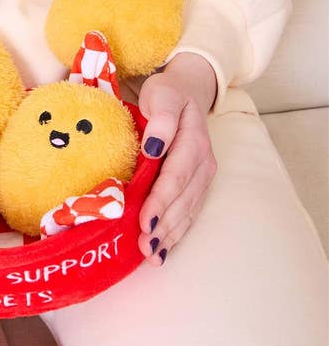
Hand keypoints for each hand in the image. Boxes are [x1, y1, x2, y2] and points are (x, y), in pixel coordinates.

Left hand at [137, 52, 217, 265]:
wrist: (187, 91)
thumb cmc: (167, 93)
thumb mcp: (162, 95)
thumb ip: (161, 118)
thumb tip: (154, 148)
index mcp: (193, 142)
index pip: (175, 177)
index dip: (160, 202)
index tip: (145, 221)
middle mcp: (202, 163)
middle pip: (182, 200)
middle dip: (164, 226)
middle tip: (144, 247)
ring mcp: (202, 175)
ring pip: (187, 210)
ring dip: (170, 234)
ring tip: (152, 255)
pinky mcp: (197, 183)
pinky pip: (188, 211)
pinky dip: (176, 231)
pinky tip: (162, 249)